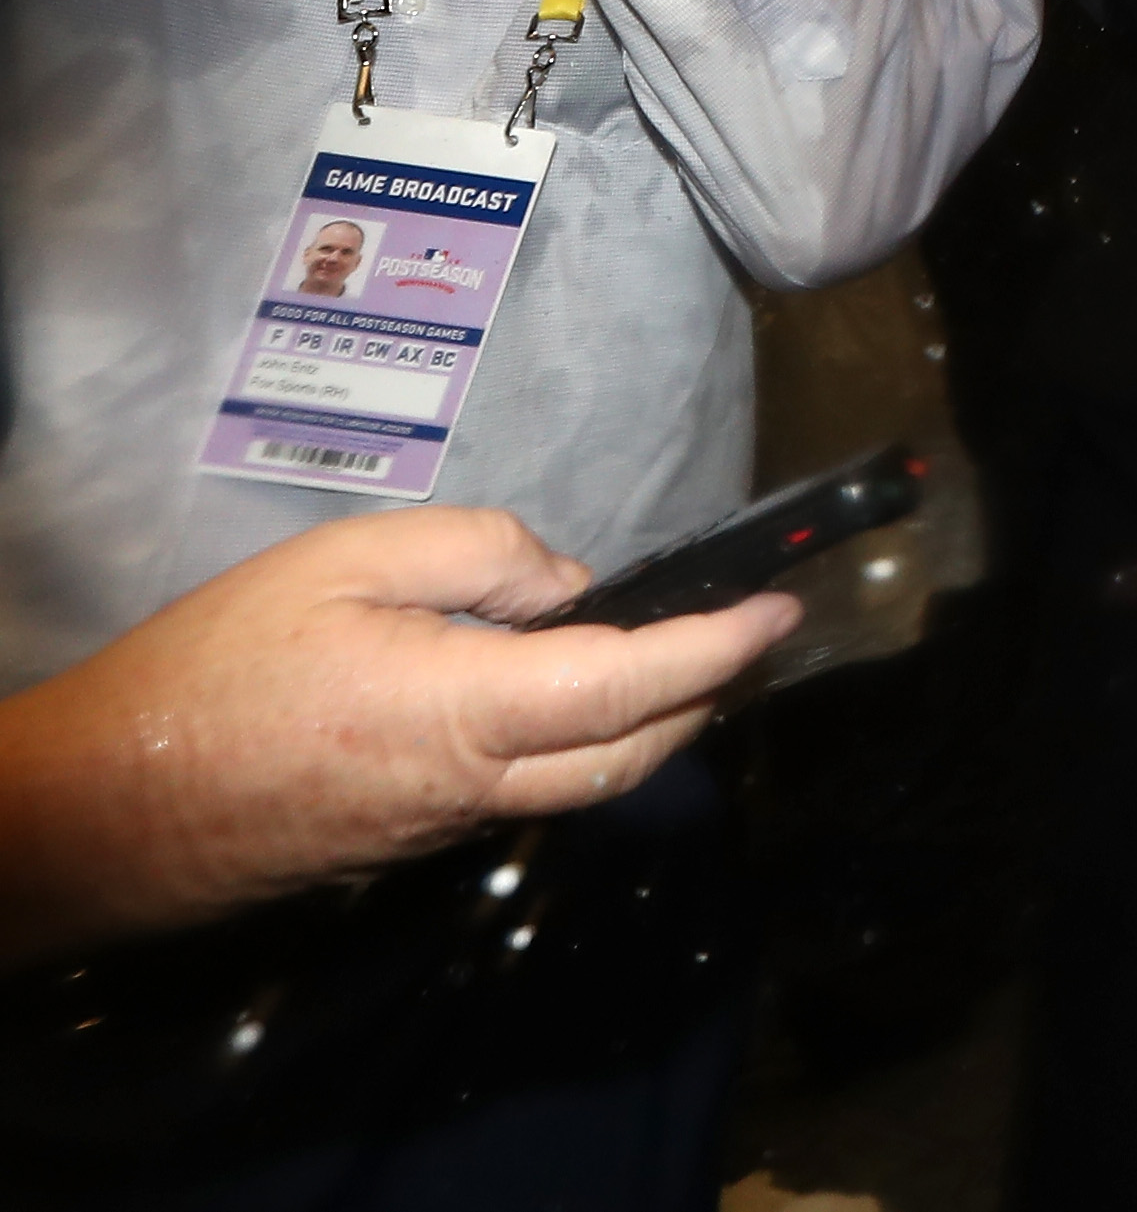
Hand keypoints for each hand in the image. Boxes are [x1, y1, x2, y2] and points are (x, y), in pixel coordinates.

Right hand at [0, 506, 791, 963]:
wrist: (96, 810)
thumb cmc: (208, 676)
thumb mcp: (342, 563)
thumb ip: (474, 553)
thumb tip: (563, 582)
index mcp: (467, 712)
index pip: (636, 684)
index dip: (721, 647)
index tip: (779, 609)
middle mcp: (471, 786)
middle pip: (632, 753)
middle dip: (709, 695)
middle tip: (749, 636)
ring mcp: (439, 827)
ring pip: (581, 782)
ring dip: (648, 725)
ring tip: (681, 660)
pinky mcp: (403, 843)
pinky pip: (517, 794)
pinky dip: (571, 747)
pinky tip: (561, 700)